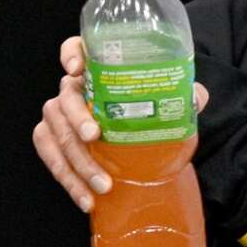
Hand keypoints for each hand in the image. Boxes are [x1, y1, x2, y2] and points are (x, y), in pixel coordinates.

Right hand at [32, 36, 209, 211]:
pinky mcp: (52, 140)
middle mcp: (72, 88)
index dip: (71, 54)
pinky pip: (49, 156)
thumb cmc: (147, 108)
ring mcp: (58, 115)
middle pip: (64, 96)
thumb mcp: (166, 97)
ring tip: (102, 185)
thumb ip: (181, 93)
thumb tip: (197, 97)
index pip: (74, 48)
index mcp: (94, 69)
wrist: (135, 133)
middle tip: (95, 137)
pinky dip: (66, 179)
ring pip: (54, 131)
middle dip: (76, 117)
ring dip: (76, 161)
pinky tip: (86, 199)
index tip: (78, 69)